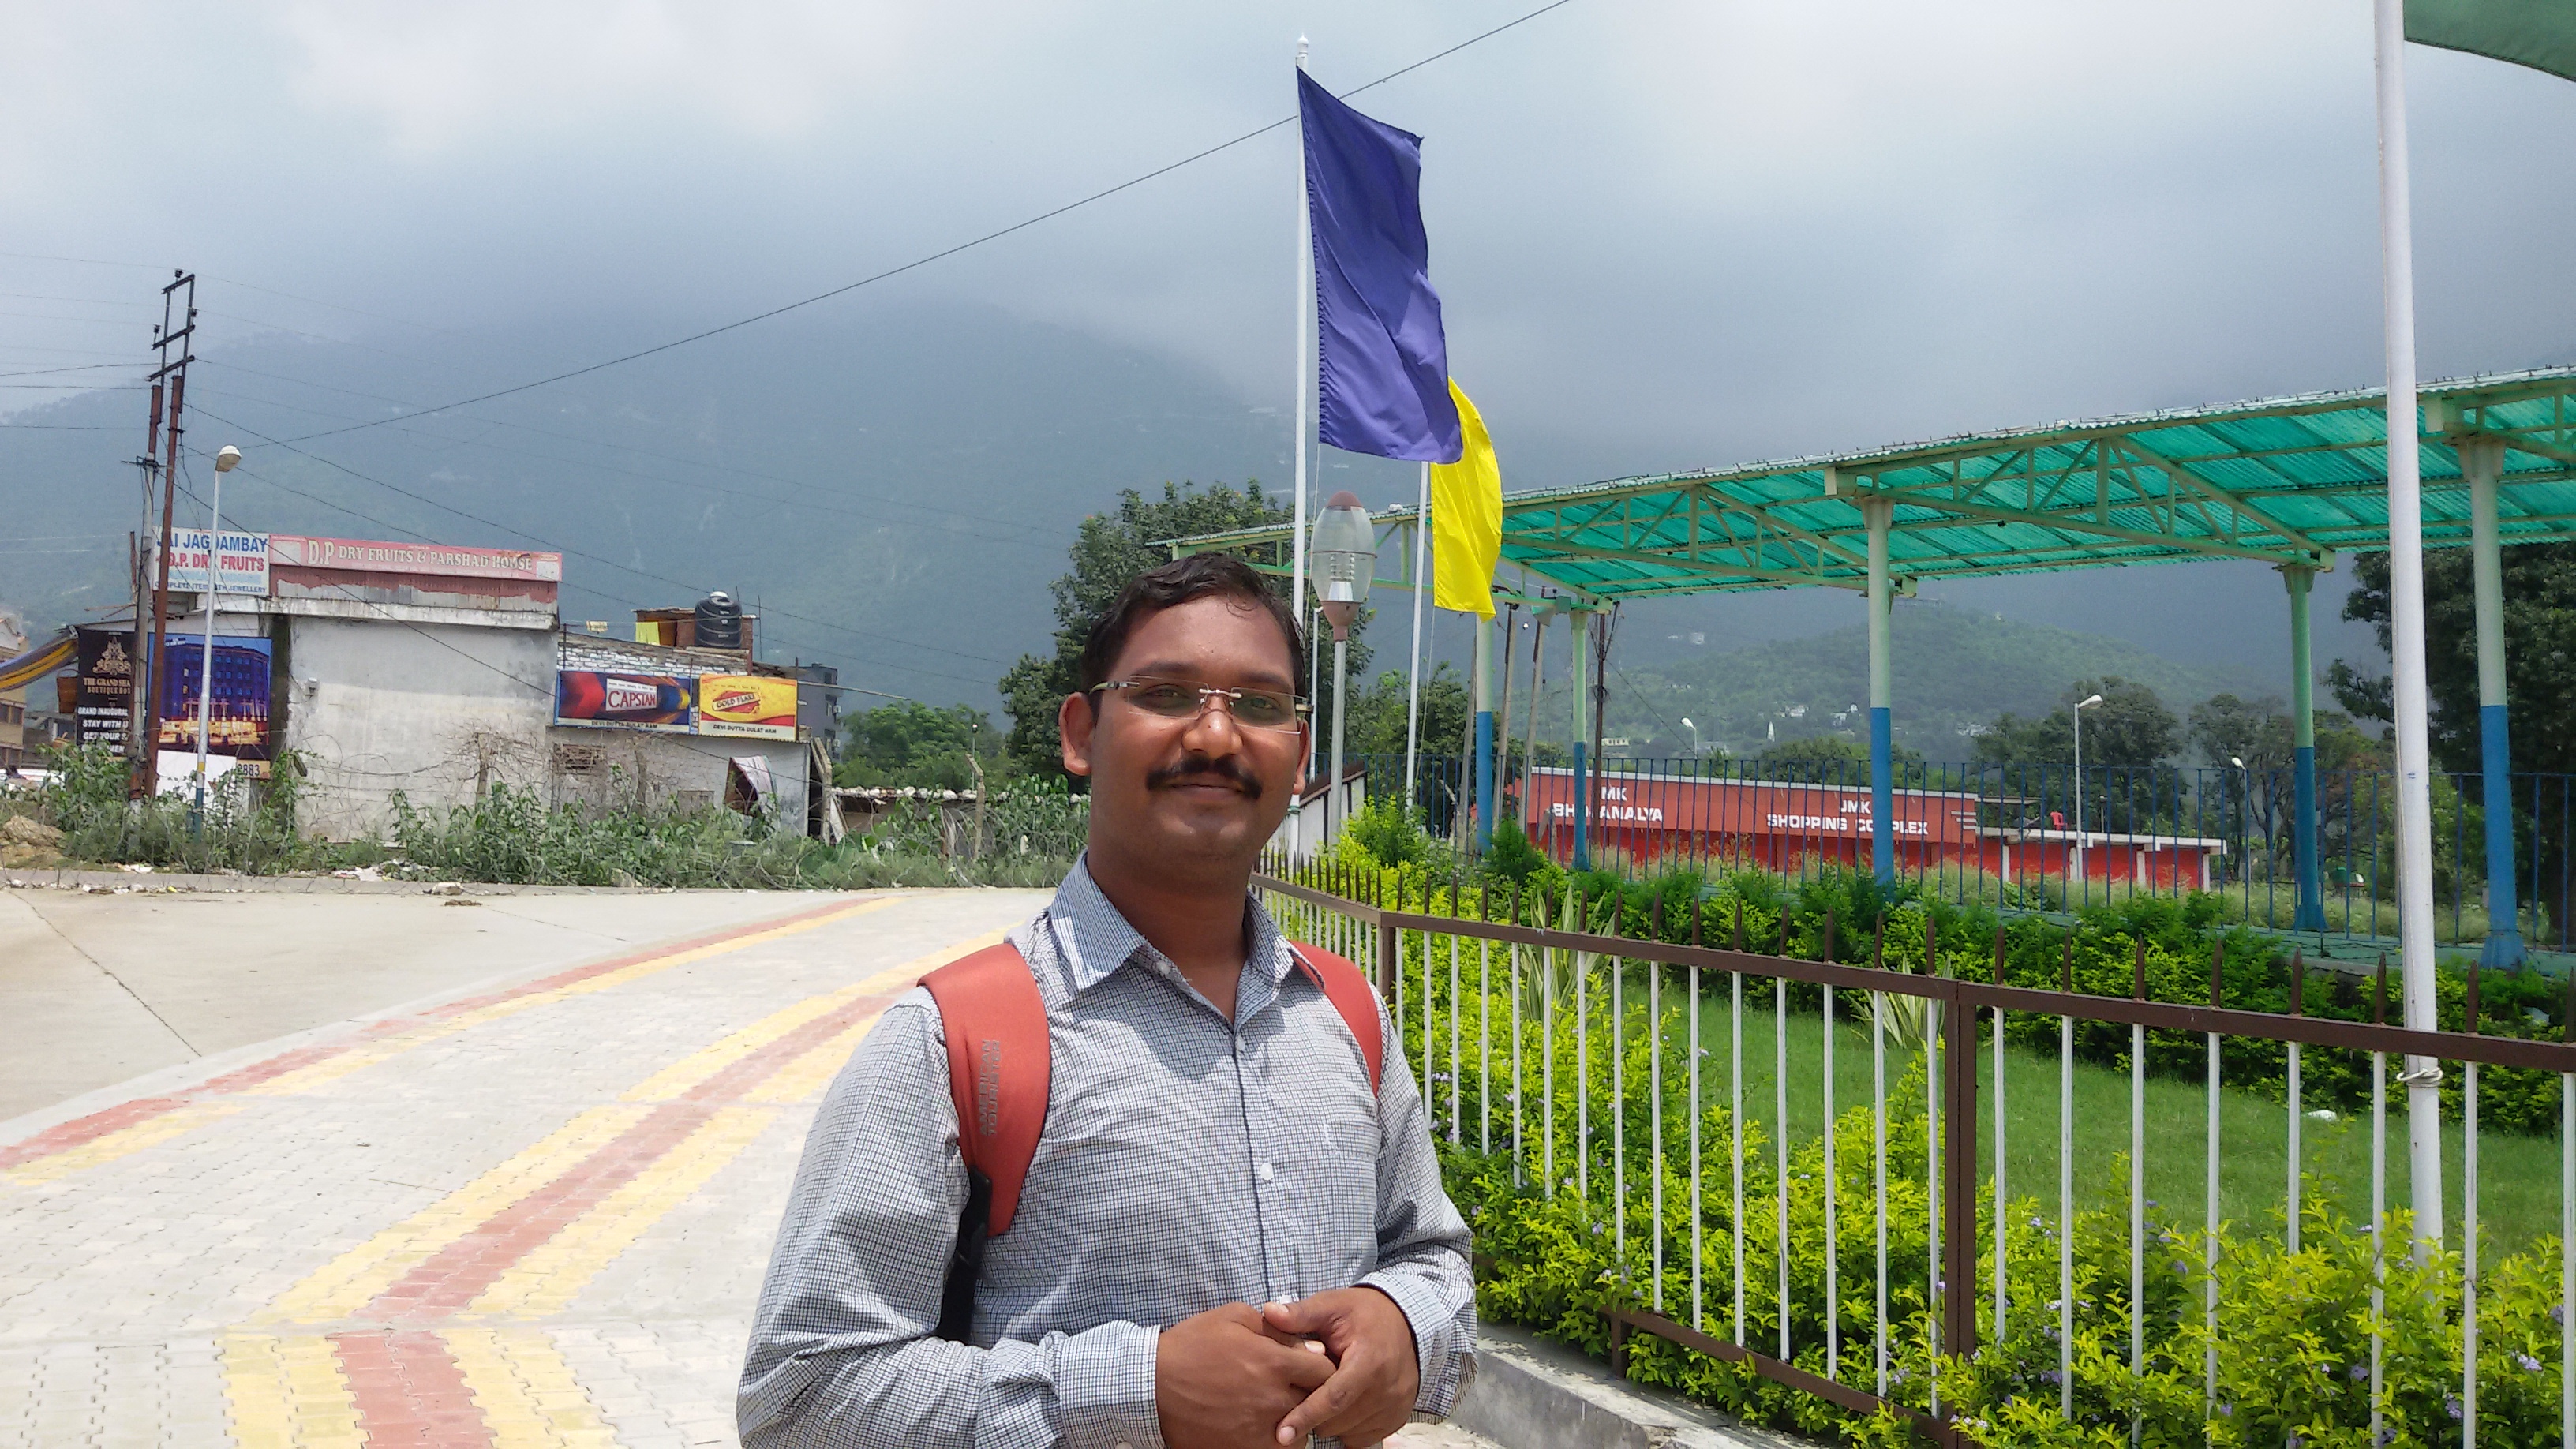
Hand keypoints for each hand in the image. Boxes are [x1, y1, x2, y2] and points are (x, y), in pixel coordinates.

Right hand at [1155, 1302, 1335, 1448]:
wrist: (1152, 1385)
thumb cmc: (1192, 1345)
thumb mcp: (1234, 1318)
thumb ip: (1277, 1329)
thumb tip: (1311, 1346)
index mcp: (1274, 1362)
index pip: (1325, 1370)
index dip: (1320, 1366)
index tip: (1308, 1366)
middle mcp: (1273, 1398)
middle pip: (1316, 1403)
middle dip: (1309, 1393)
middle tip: (1293, 1387)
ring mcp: (1259, 1429)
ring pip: (1301, 1433)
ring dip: (1296, 1422)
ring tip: (1277, 1409)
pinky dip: (1276, 1441)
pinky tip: (1261, 1427)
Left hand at [1261, 1288, 1419, 1447]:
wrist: (1406, 1322)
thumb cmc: (1363, 1314)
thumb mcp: (1332, 1305)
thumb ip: (1301, 1314)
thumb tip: (1269, 1312)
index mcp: (1370, 1361)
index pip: (1334, 1397)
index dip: (1306, 1415)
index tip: (1281, 1432)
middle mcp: (1387, 1388)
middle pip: (1338, 1420)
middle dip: (1313, 1413)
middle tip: (1303, 1390)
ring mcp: (1395, 1406)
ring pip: (1347, 1431)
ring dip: (1330, 1421)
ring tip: (1325, 1391)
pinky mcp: (1398, 1418)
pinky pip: (1361, 1437)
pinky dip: (1347, 1427)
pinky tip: (1342, 1405)